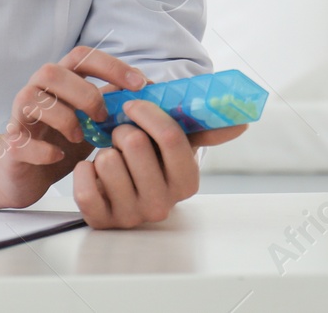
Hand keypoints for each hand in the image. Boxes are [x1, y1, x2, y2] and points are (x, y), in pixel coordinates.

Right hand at [0, 44, 148, 209]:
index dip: (111, 65)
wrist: (28, 175)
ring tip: (82, 137)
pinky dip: (43, 150)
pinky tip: (59, 156)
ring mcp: (18, 116)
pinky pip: (19, 140)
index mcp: (61, 79)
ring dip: (63, 118)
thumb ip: (115, 100)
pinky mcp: (10, 144)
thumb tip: (152, 88)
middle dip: (84, 92)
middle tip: (103, 116)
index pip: (82, 56)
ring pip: (30, 99)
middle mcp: (36, 90)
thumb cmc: (64, 140)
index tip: (139, 84)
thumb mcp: (94, 119)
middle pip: (52, 72)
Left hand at [71, 101, 246, 228]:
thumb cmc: (152, 159)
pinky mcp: (101, 222)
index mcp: (187, 183)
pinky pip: (84, 186)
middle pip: (136, 144)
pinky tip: (94, 171)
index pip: (172, 138)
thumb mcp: (178, 143)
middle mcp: (162, 204)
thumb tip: (243, 122)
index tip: (134, 104)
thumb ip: (206, 129)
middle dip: (123, 130)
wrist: (123, 191)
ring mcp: (131, 216)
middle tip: (123, 136)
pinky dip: (84, 170)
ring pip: (108, 162)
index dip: (148, 113)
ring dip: (104, 151)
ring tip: (113, 159)